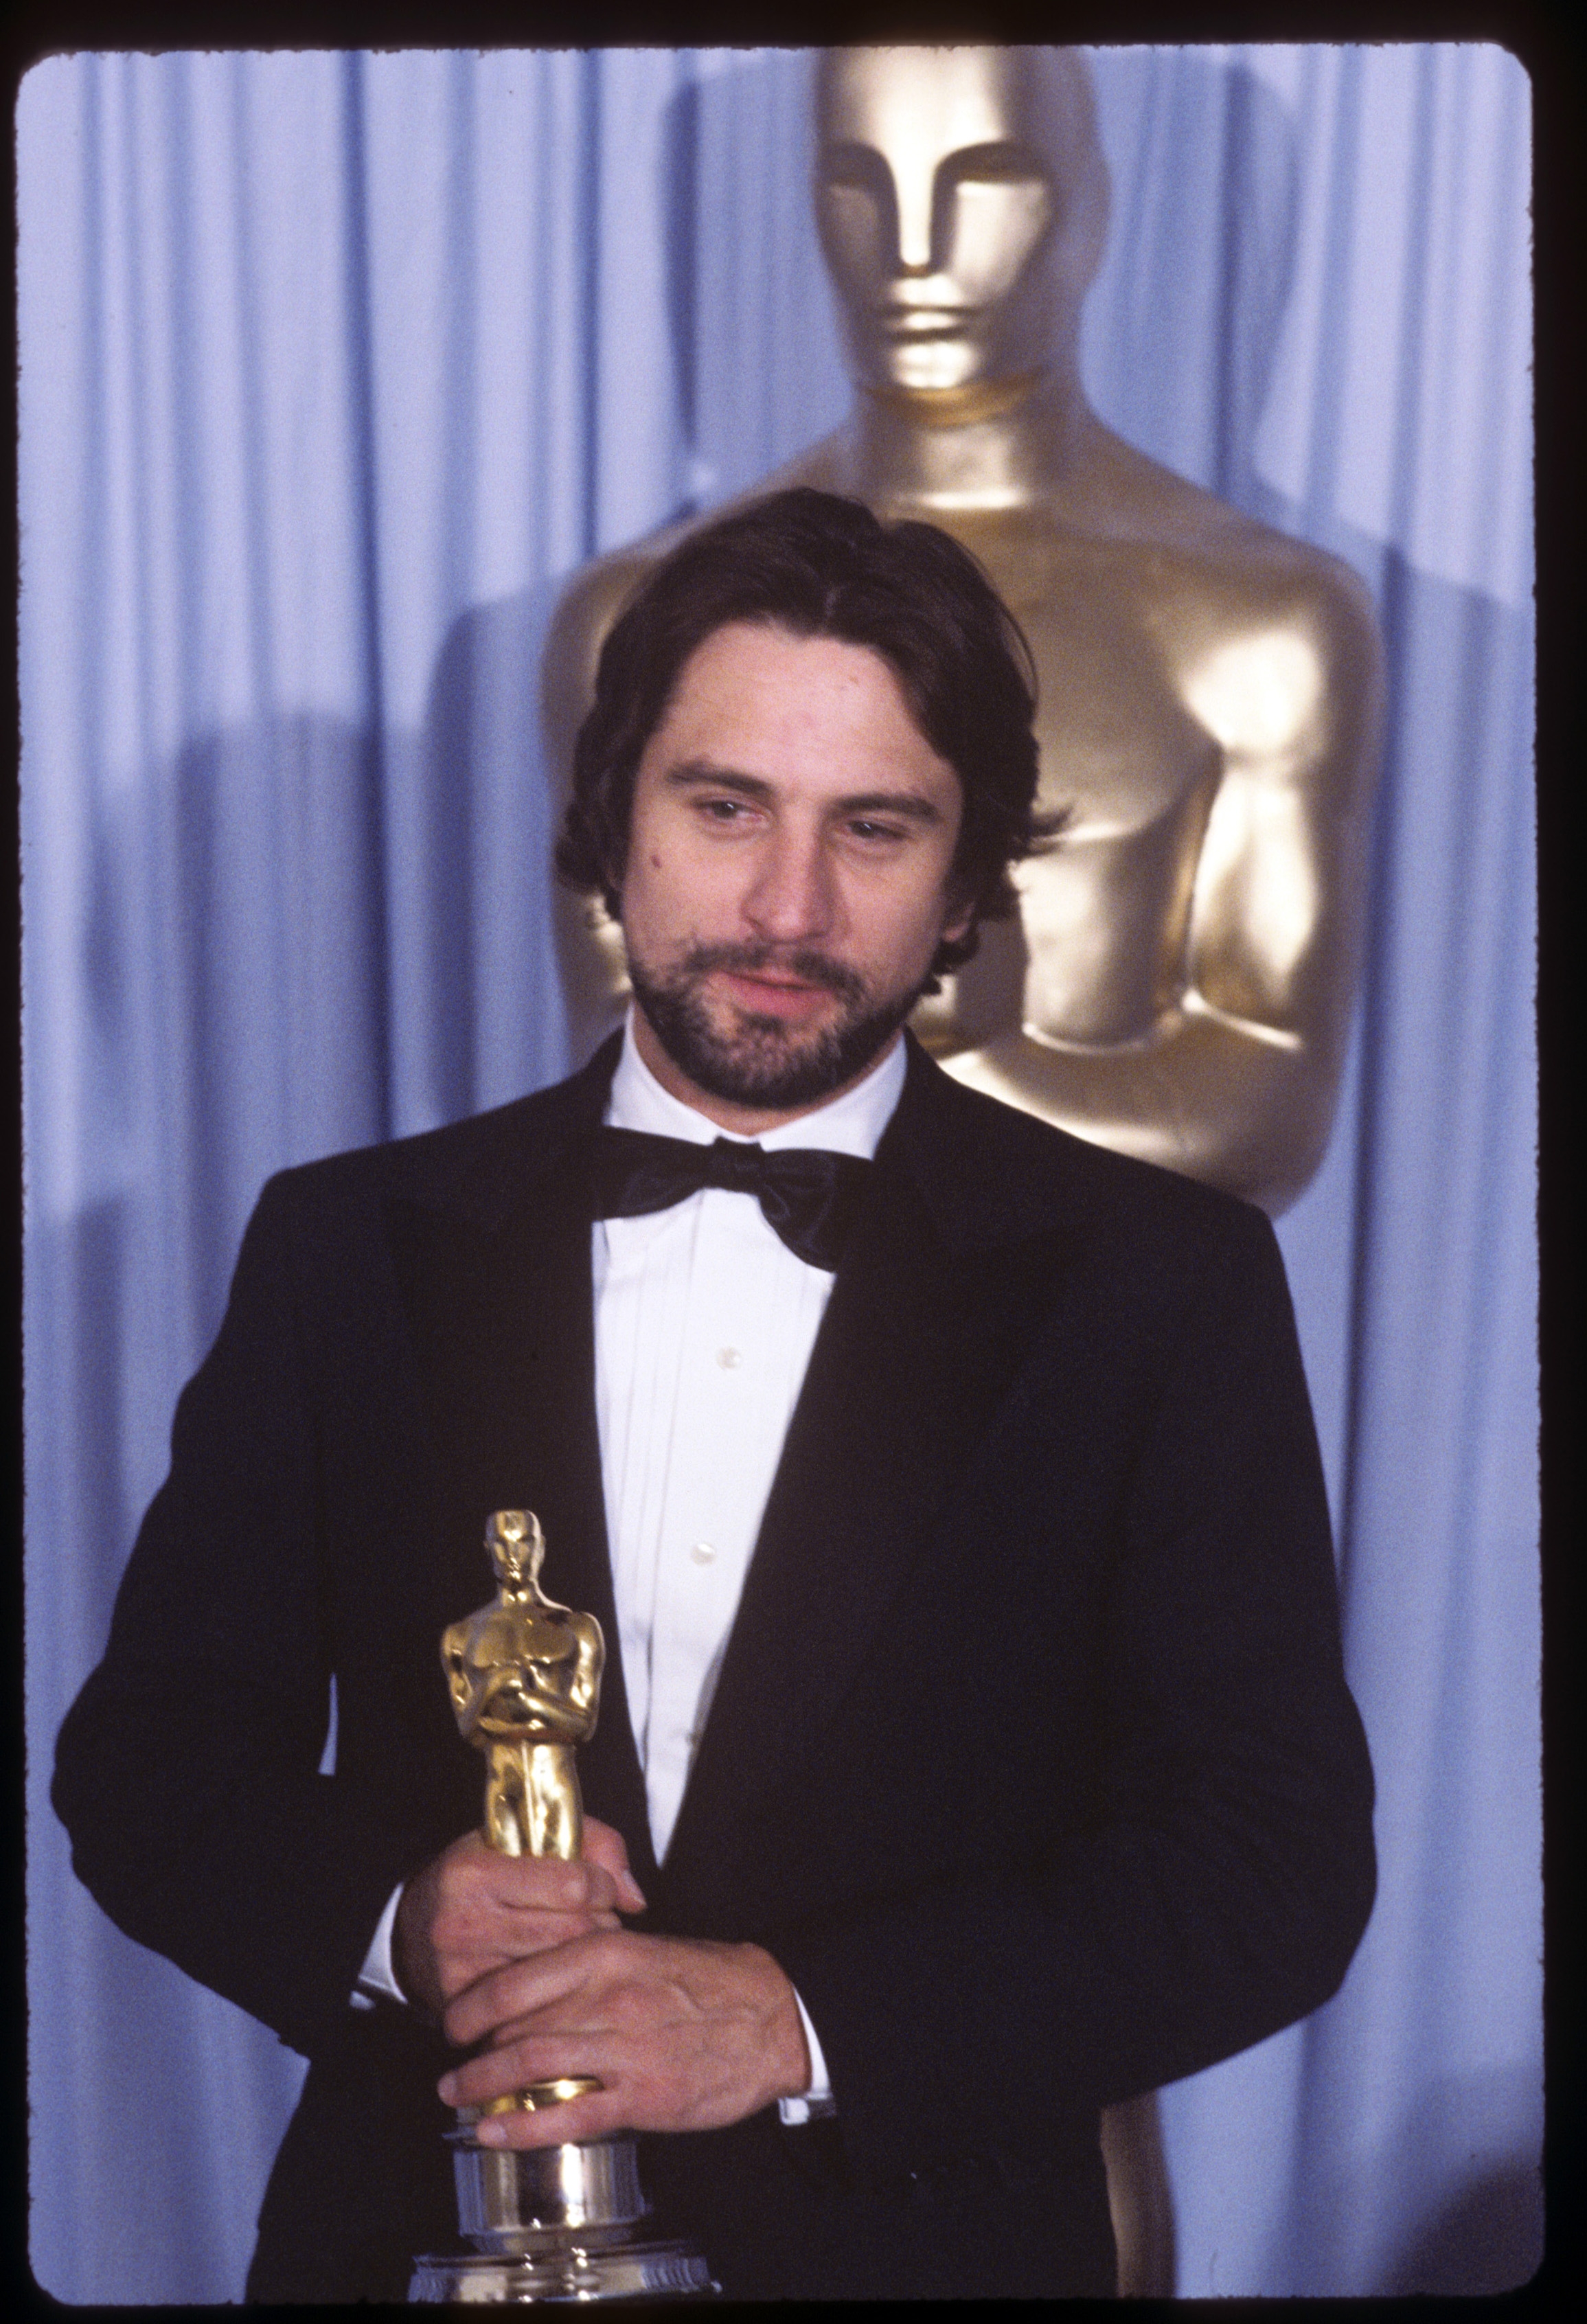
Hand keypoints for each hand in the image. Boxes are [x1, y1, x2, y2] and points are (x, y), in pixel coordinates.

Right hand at [393, 1818, 645, 2021]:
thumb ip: (595, 1844)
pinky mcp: (463, 2006)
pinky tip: (555, 1975)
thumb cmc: (487, 1874)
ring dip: (582, 1959)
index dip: (600, 1884)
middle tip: (593, 1919)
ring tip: (575, 1944)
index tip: (596, 1886)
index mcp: (476, 1871)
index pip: (573, 1885)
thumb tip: (634, 1897)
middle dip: (598, 1925)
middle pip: (572, 1933)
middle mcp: (462, 1921)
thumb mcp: (528, 1839)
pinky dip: (555, 1990)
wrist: (416, 1927)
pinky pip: (534, 2005)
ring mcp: (460, 1970)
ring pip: (559, 1970)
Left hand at [435, 1932, 810, 2144]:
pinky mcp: (641, 2097)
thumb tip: (536, 1987)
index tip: (454, 2020)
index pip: (518, 1978)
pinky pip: (568, 2115)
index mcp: (606, 1954)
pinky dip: (522, 2126)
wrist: (769, 2017)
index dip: (474, 2004)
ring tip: (458, 2097)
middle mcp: (608, 1998)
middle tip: (452, 2068)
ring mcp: (624, 2049)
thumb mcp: (644, 1950)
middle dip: (474, 2051)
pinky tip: (494, 2131)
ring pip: (531, 2066)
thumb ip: (591, 1966)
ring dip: (483, 2085)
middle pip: (516, 2026)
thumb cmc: (706, 1982)